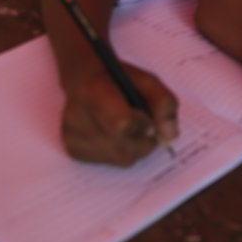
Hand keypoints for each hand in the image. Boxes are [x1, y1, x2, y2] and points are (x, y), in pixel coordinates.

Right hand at [61, 63, 177, 165]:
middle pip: (122, 148)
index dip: (142, 126)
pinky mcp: (73, 150)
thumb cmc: (120, 79)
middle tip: (145, 126)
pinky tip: (115, 135)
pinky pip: (109, 162)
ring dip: (134, 148)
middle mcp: (77, 117)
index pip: (121, 124)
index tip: (149, 120)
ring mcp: (72, 136)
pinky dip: (120, 152)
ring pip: (119, 159)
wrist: (84, 79)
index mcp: (94, 92)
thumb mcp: (148, 81)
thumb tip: (169, 136)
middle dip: (144, 141)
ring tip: (130, 129)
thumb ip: (164, 104)